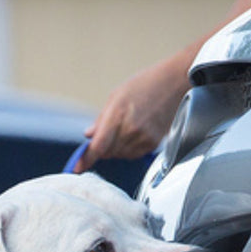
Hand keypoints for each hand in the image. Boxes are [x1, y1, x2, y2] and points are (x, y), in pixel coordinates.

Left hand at [75, 51, 191, 172]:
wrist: (175, 83)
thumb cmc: (146, 84)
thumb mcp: (117, 95)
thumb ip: (101, 119)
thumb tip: (89, 136)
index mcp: (117, 114)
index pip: (98, 146)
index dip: (85, 159)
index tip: (75, 168)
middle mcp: (130, 129)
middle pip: (107, 153)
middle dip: (103, 147)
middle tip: (111, 130)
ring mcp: (142, 138)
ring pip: (120, 155)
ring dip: (117, 147)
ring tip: (128, 126)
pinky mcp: (152, 144)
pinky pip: (133, 155)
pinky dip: (129, 148)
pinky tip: (136, 132)